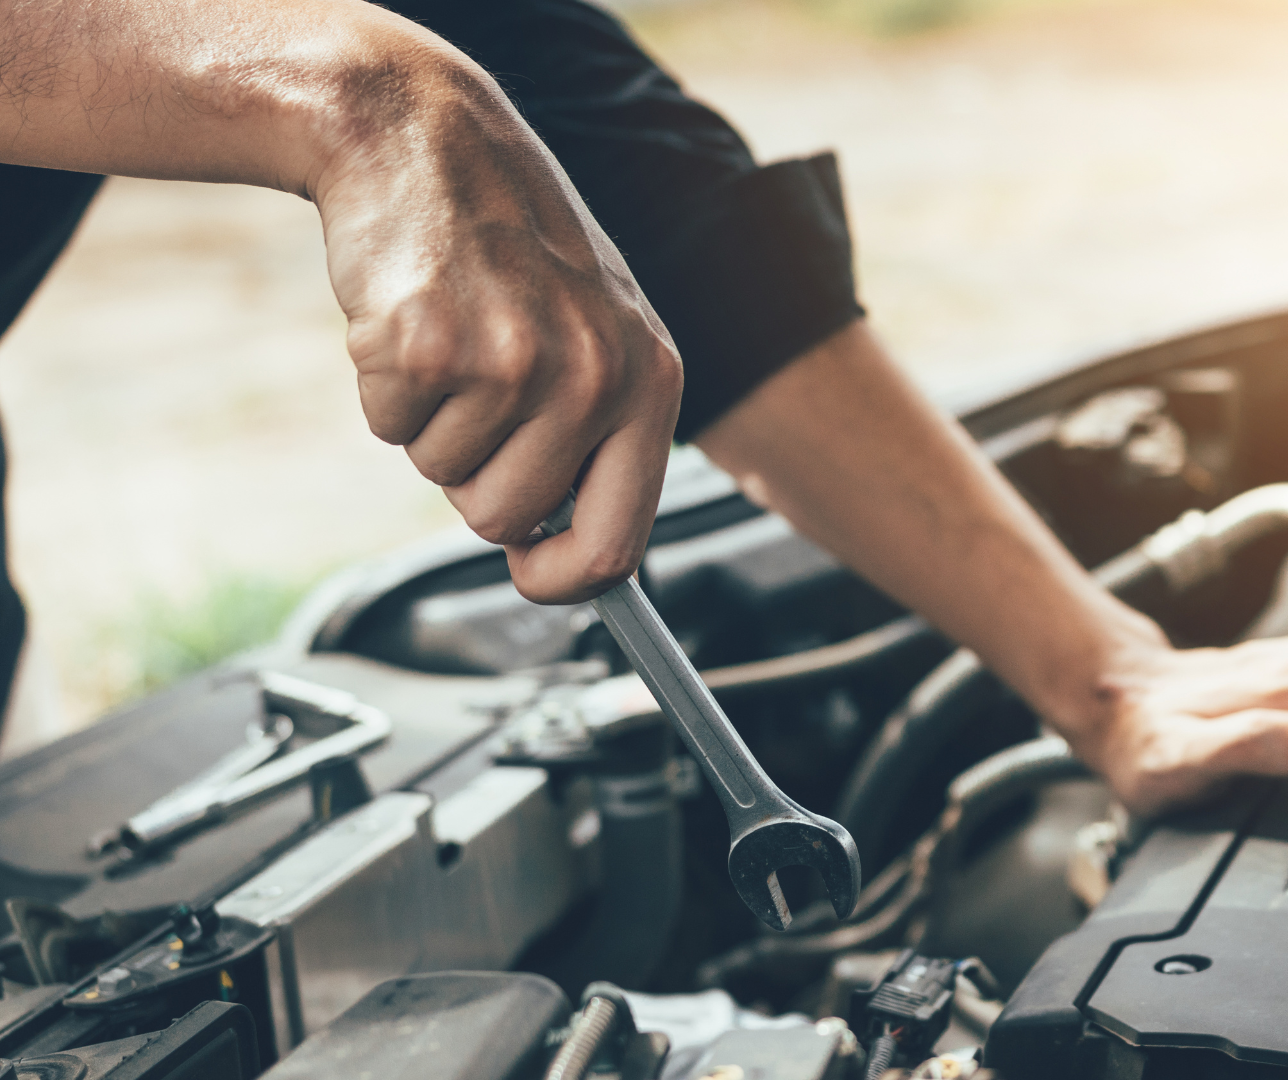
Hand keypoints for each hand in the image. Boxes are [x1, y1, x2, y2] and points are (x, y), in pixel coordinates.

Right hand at [314, 58, 680, 603]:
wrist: (425, 133)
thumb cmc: (512, 241)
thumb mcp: (599, 329)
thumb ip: (602, 433)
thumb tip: (574, 553)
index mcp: (650, 379)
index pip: (619, 540)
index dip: (564, 576)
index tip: (532, 572)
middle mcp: (593, 376)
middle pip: (506, 519)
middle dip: (476, 471)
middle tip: (479, 382)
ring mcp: (512, 362)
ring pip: (443, 475)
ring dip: (432, 421)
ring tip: (453, 333)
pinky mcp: (428, 347)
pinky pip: (390, 426)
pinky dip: (385, 385)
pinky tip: (411, 314)